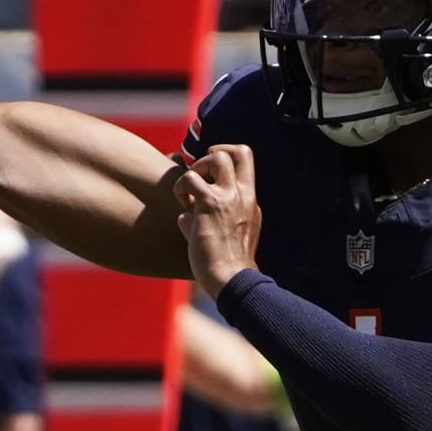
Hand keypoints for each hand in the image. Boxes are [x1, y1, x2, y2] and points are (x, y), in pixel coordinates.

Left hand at [173, 144, 261, 297]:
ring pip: (216, 157)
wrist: (231, 279)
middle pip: (239, 151)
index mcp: (250, 202)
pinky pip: (190, 179)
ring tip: (189, 193)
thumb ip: (211, 221)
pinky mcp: (210, 204)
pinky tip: (182, 205)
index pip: (246, 163)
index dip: (225, 158)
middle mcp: (243, 195)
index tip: (209, 175)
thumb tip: (183, 217)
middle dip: (215, 154)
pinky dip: (181, 188)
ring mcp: (229, 197)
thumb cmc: (228, 265)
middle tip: (200, 174)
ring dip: (196, 170)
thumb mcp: (229, 237)